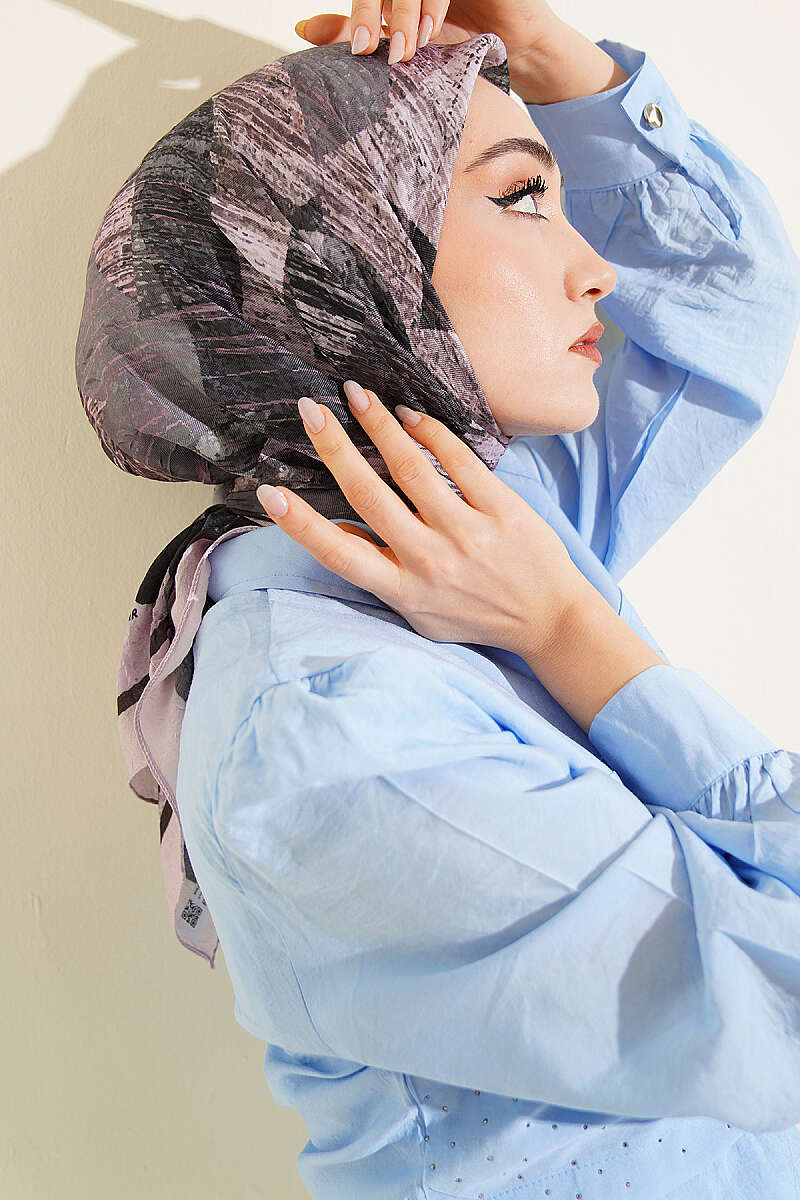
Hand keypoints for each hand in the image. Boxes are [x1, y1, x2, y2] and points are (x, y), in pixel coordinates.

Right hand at [256, 382, 582, 658]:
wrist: (552, 622)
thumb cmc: (478, 616)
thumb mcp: (420, 614)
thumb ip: (380, 576)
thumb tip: (336, 532)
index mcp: (404, 590)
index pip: (340, 555)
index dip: (301, 525)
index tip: (268, 493)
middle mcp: (430, 562)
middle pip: (369, 497)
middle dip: (334, 448)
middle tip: (309, 409)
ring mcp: (467, 534)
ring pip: (412, 470)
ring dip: (378, 426)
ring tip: (355, 393)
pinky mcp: (501, 510)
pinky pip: (460, 463)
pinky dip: (431, 433)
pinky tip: (408, 413)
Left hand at [293, 0, 560, 70]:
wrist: (514, 39)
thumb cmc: (457, 35)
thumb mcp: (402, 36)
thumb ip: (353, 28)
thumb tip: (302, 26)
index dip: (359, 15)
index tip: (357, 50)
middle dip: (370, 13)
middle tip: (366, 49)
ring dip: (405, 14)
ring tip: (404, 51)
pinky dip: (433, 4)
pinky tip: (430, 31)